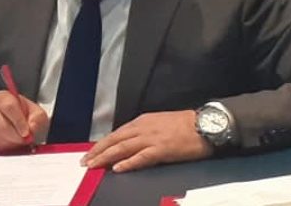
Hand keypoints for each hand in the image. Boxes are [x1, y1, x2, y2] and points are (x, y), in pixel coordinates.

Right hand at [0, 90, 48, 151]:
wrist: (11, 118)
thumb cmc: (23, 114)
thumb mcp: (36, 112)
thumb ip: (38, 118)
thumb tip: (32, 127)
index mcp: (3, 97)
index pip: (9, 107)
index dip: (19, 122)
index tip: (27, 132)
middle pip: (2, 125)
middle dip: (17, 137)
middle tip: (26, 139)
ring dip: (12, 143)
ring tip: (20, 140)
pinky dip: (6, 147)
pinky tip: (12, 143)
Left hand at [82, 110, 211, 172]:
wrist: (205, 124)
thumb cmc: (185, 125)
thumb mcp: (159, 123)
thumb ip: (143, 132)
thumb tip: (129, 143)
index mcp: (141, 121)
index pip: (116, 134)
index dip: (101, 144)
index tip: (90, 153)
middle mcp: (143, 128)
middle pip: (114, 141)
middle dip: (97, 151)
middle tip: (85, 162)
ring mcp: (151, 138)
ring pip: (122, 148)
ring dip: (105, 157)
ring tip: (94, 165)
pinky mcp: (162, 149)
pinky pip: (141, 157)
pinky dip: (128, 163)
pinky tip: (117, 168)